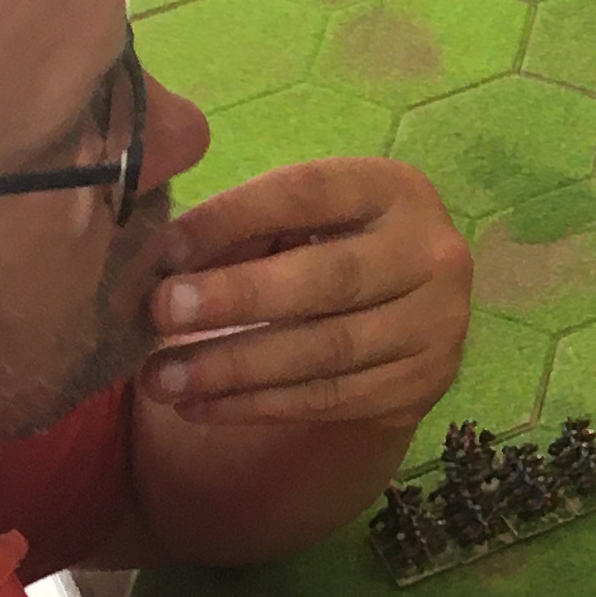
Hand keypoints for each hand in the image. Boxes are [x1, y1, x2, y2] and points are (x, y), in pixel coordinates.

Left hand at [141, 159, 471, 425]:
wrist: (411, 315)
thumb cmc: (330, 251)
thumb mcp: (298, 222)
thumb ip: (241, 232)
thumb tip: (161, 264)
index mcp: (393, 190)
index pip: (308, 195)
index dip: (232, 219)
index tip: (162, 250)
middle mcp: (432, 253)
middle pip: (330, 278)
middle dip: (237, 297)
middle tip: (159, 313)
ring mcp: (436, 324)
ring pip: (327, 351)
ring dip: (234, 367)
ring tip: (161, 378)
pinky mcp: (421, 383)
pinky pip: (329, 398)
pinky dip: (256, 406)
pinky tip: (199, 406)